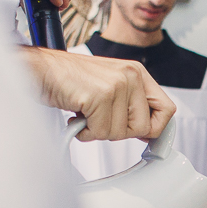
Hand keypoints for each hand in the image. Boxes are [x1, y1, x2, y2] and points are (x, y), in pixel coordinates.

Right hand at [20, 48, 176, 140]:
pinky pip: (101, 132)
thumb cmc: (70, 80)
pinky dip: (85, 132)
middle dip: (119, 131)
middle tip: (100, 119)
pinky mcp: (99, 96)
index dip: (156, 129)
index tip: (146, 138)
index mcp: (137, 72)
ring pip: (120, 133)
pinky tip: (78, 116)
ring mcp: (116, 85)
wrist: (39, 70)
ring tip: (86, 113)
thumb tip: (149, 132)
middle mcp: (131, 76)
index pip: (167, 109)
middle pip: (144, 127)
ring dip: (99, 131)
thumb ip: (131, 105)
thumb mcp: (110, 86)